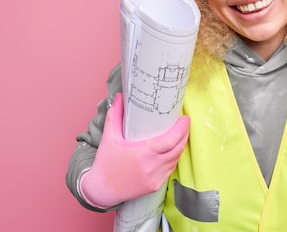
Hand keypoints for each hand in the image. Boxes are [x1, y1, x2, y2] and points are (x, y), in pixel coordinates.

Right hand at [80, 93, 189, 207]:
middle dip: (184, 135)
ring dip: (180, 147)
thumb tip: (120, 97)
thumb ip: (115, 116)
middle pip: (178, 149)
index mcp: (143, 154)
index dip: (181, 129)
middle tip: (184, 124)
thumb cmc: (105, 163)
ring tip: (180, 135)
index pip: (170, 140)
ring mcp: (155, 178)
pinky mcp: (155, 186)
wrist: (102, 190)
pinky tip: (172, 151)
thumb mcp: (109, 137)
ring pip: (175, 159)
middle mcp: (152, 167)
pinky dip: (173, 159)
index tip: (185, 119)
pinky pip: (170, 170)